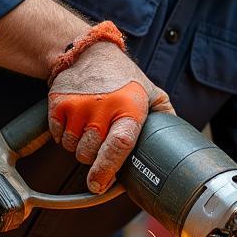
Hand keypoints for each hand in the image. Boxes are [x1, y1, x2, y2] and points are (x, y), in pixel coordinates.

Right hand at [48, 41, 174, 192]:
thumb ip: (165, 117)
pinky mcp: (58, 104)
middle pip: (89, 155)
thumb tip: (178, 143)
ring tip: (90, 125)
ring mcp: (77, 106)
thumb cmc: (123, 76)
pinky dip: (64, 134)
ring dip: (79, 145)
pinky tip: (76, 119)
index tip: (99, 185)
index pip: (119, 145)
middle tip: (101, 139)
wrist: (89, 51)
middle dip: (93, 156)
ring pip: (72, 148)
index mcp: (129, 107)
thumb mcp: (151, 92)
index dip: (107, 170)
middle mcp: (102, 107)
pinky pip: (57, 136)